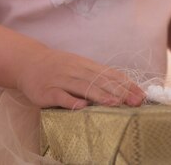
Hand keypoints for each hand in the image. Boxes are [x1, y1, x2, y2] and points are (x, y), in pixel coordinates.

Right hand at [16, 48, 144, 108]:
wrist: (29, 62)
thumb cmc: (59, 67)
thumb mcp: (79, 66)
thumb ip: (96, 76)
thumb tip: (122, 88)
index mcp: (87, 65)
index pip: (111, 74)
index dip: (126, 84)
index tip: (140, 94)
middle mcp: (76, 71)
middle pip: (101, 81)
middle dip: (120, 91)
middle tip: (135, 101)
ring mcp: (62, 80)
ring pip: (83, 87)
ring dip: (100, 95)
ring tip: (116, 103)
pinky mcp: (47, 91)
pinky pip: (61, 97)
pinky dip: (71, 101)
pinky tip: (82, 107)